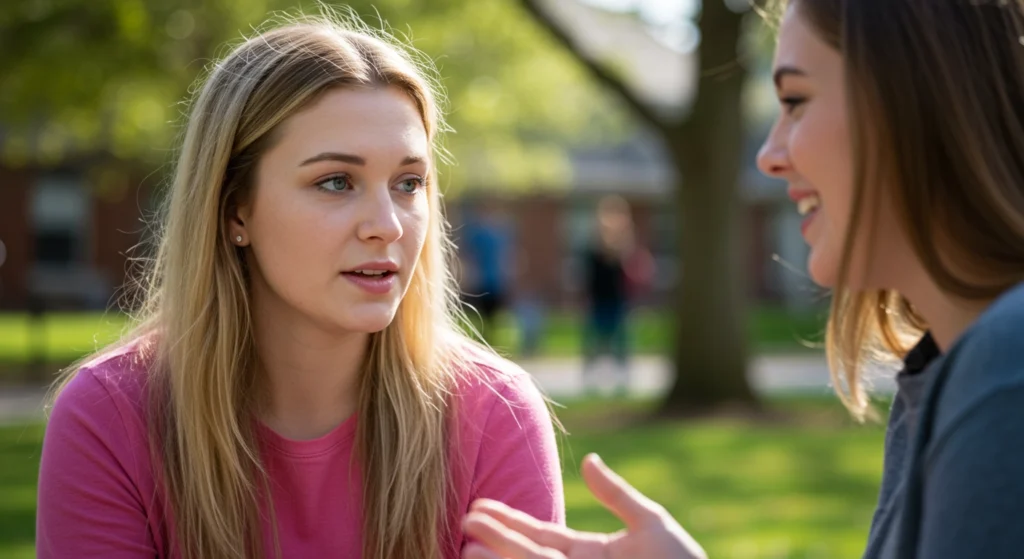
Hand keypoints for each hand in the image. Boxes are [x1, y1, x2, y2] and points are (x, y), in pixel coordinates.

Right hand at [462, 454, 706, 558]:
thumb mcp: (651, 525)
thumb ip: (616, 495)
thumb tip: (590, 461)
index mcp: (590, 553)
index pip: (540, 535)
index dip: (509, 521)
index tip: (479, 507)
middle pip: (525, 555)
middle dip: (494, 539)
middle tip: (462, 520)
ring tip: (466, 547)